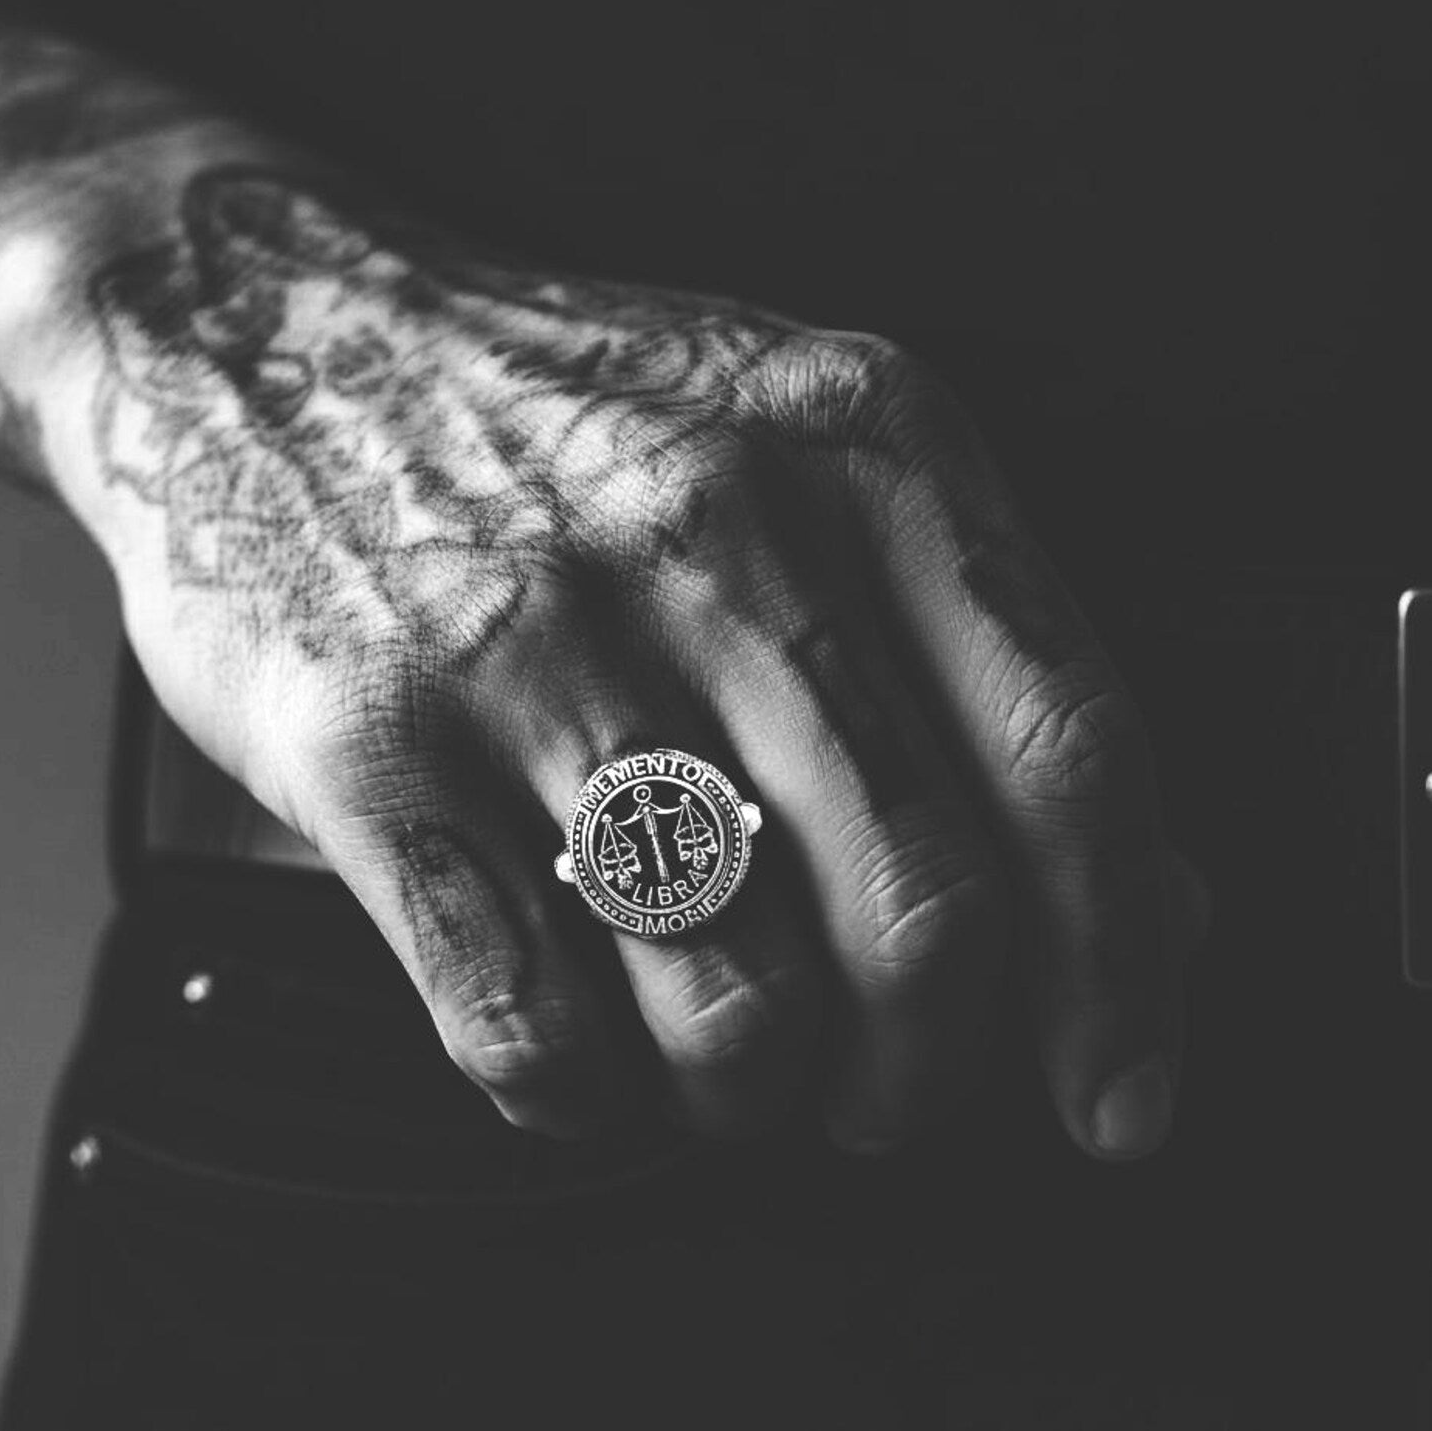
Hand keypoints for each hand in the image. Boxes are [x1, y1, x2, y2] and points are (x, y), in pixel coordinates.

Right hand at [77, 166, 1201, 1156]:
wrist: (267, 330)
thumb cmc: (571, 420)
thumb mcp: (808, 457)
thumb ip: (984, 668)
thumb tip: (1164, 908)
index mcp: (867, 448)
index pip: (1070, 755)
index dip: (1124, 970)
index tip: (1118, 1101)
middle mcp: (714, 533)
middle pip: (921, 916)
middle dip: (923, 1076)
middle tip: (880, 1092)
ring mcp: (531, 639)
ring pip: (734, 1009)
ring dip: (754, 1098)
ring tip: (729, 1067)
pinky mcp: (369, 742)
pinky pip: (528, 1026)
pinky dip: (583, 1100)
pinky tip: (582, 1056)